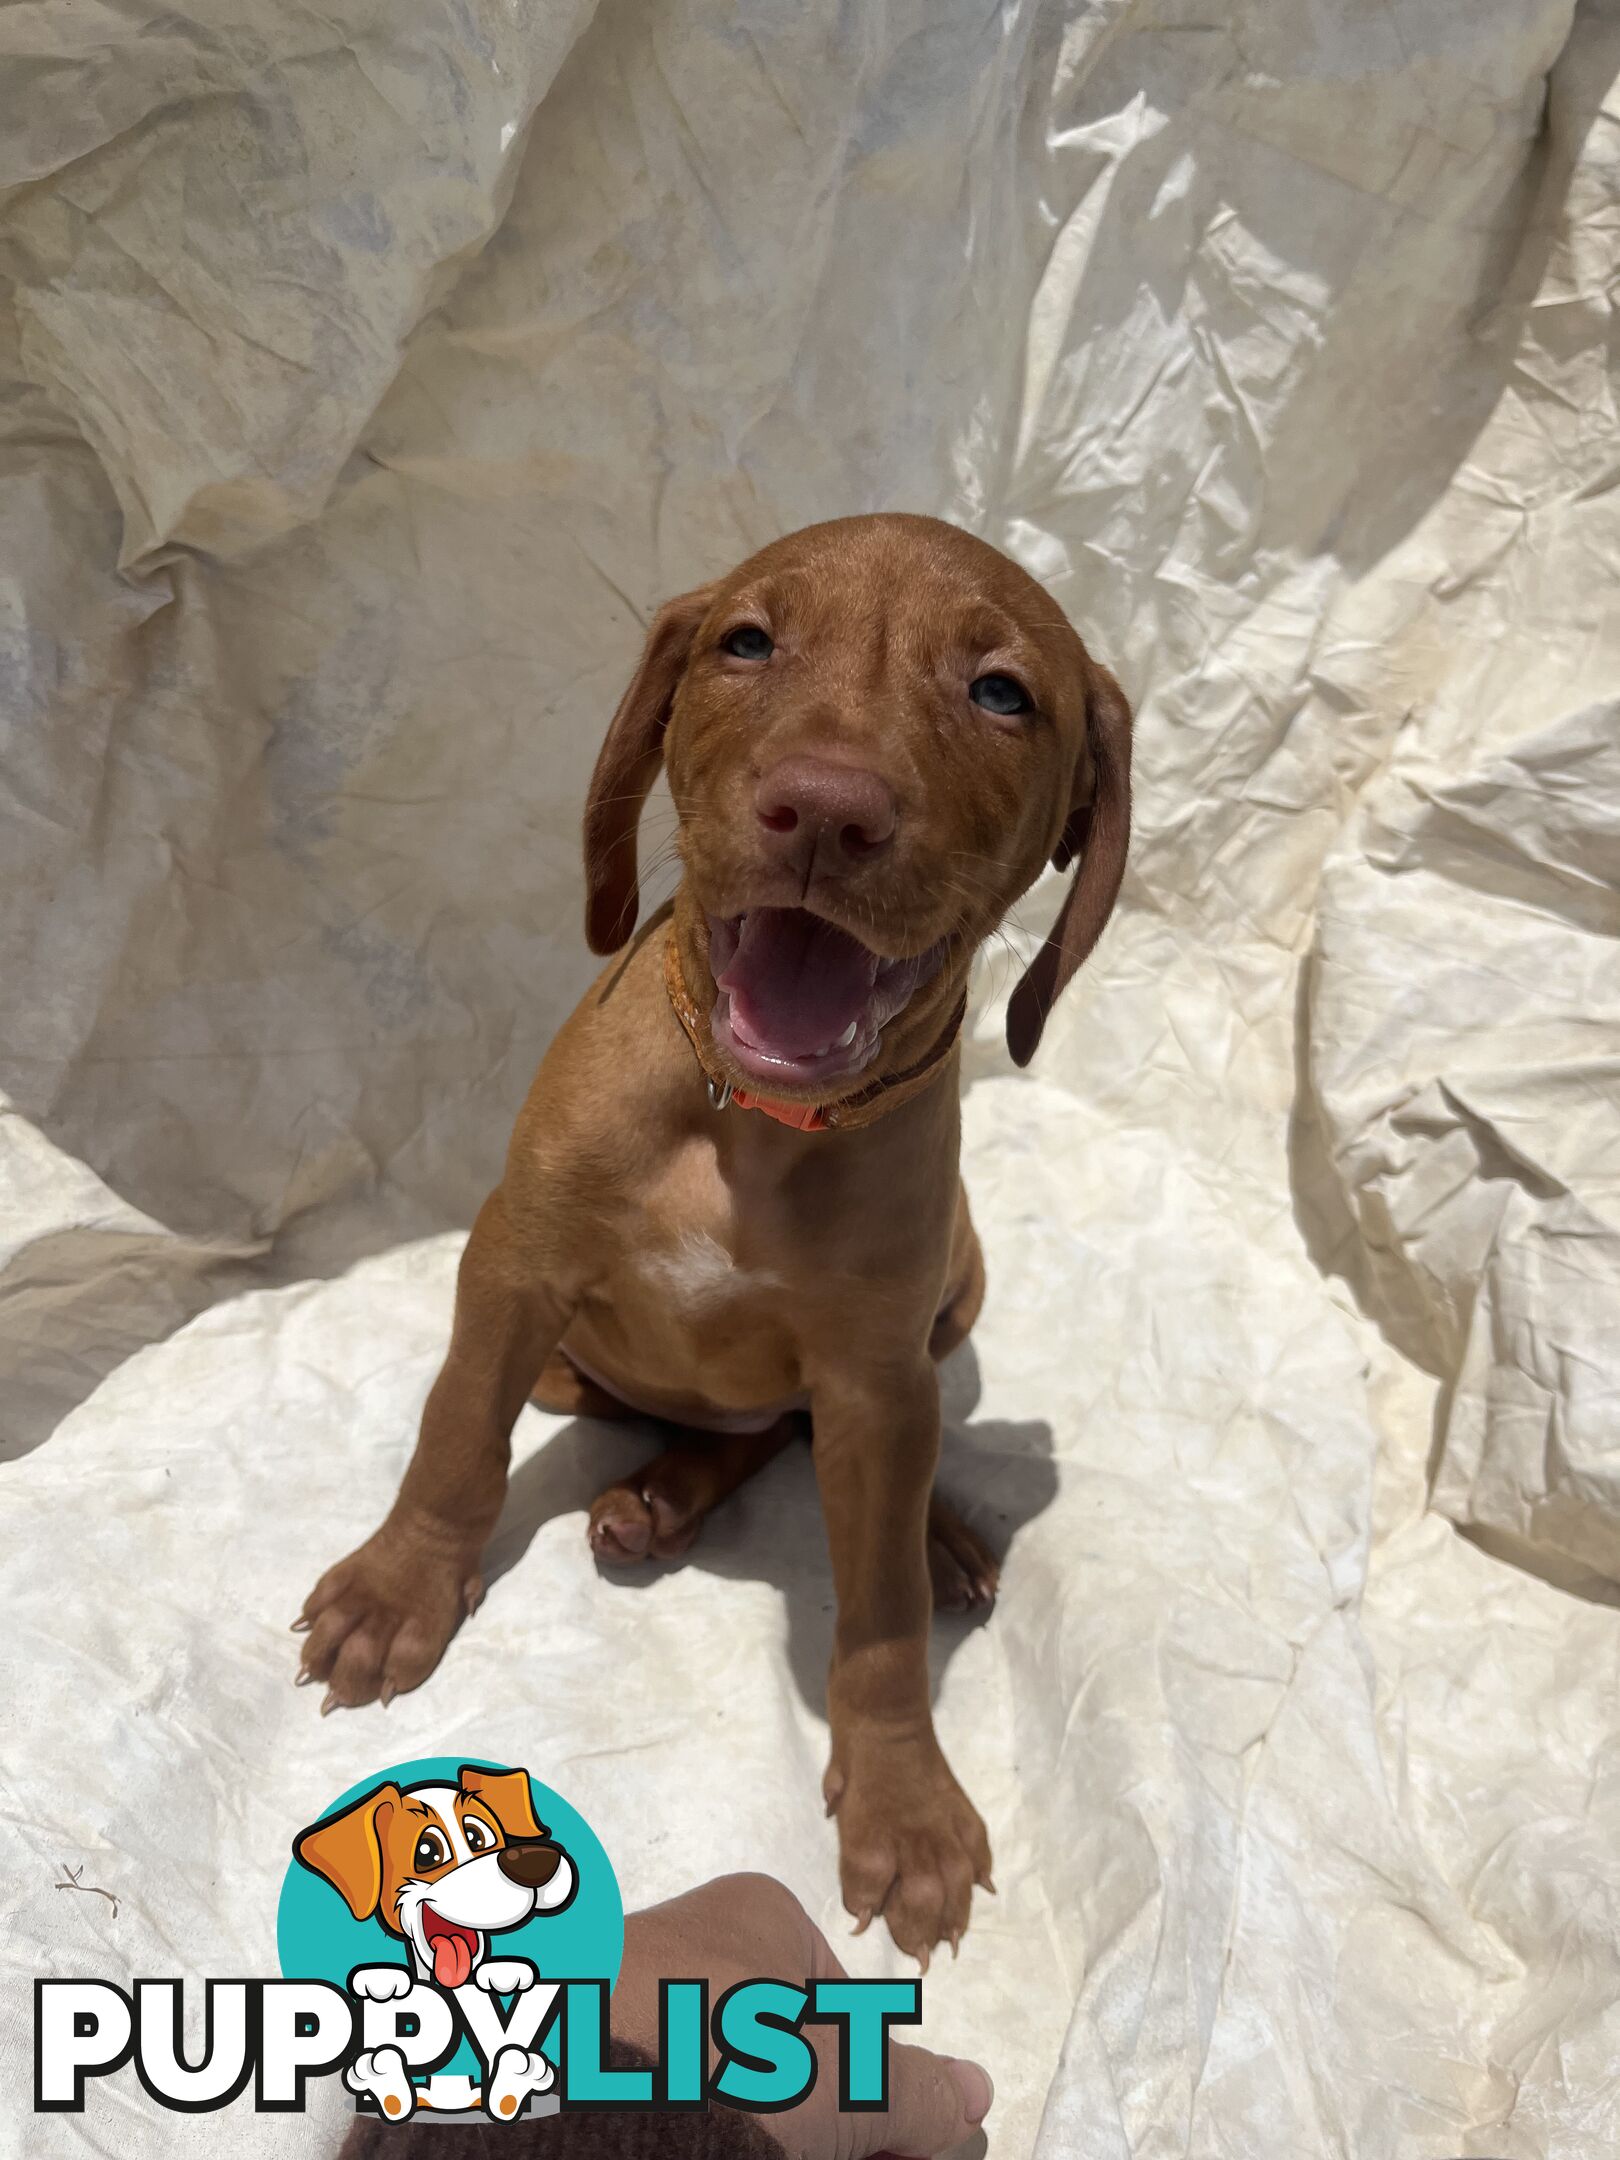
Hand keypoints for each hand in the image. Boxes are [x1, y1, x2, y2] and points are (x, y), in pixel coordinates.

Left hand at [615, 1874, 991, 2157]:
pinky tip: (696, 2154)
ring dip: (759, 2139)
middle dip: (822, 2132)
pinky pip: (664, 2113)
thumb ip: (916, 2095)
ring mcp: (629, 2013)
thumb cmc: (724, 2056)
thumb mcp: (849, 2084)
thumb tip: (974, 2095)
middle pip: (787, 2064)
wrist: (560, 2089)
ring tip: (745, 2157)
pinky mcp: (579, 2071)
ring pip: (723, 2095)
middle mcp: (695, 1952)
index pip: (847, 2011)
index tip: (892, 2158)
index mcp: (759, 1919)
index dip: (877, 2097)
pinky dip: (688, 2140)